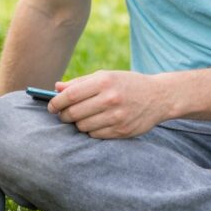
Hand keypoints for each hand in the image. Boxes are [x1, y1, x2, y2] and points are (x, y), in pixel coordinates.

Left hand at [48, 70, 168, 138]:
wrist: (158, 97)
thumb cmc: (127, 84)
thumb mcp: (106, 76)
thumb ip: (80, 82)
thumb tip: (56, 88)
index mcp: (104, 81)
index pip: (70, 95)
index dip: (56, 102)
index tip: (51, 106)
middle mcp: (110, 99)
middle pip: (74, 113)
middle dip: (64, 115)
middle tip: (64, 114)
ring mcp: (117, 117)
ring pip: (82, 126)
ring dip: (78, 123)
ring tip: (83, 117)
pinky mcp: (122, 131)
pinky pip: (95, 135)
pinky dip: (91, 130)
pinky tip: (96, 123)